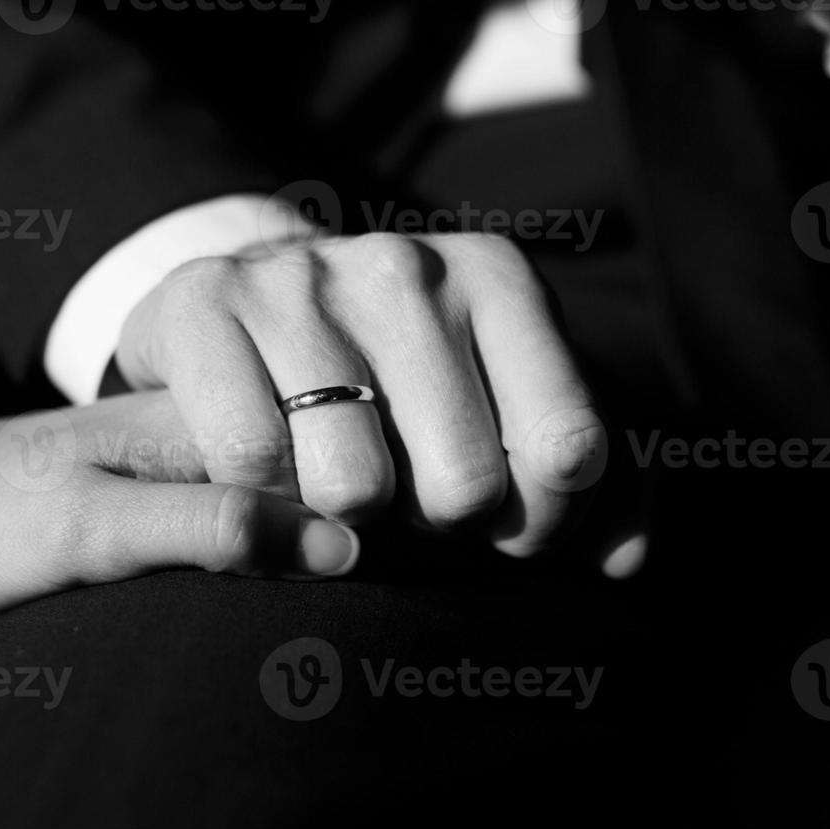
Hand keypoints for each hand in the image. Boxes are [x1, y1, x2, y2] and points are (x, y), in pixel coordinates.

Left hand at [0, 391, 360, 614]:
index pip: (335, 464)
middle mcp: (227, 424)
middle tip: (355, 625)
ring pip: (311, 503)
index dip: (372, 524)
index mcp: (212, 411)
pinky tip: (288, 600)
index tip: (383, 588)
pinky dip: (287, 562)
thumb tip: (344, 550)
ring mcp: (218, 456)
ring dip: (326, 557)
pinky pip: (275, 522)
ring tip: (332, 620)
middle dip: (362, 541)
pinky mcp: (202, 490)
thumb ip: (214, 530)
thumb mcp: (98, 531)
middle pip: (334, 482)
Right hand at [115, 232, 609, 558]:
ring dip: (349, 521)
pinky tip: (273, 468)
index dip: (541, 522)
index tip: (507, 525)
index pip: (570, 449)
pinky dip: (263, 497)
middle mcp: (408, 267)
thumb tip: (623, 561)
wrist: (248, 303)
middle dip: (440, 527)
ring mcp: (302, 280)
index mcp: (500, 280)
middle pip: (465, 485)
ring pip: (354, 485)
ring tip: (341, 481)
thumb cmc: (401, 378)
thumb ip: (598, 480)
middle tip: (411, 504)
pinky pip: (251, 463)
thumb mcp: (508, 405)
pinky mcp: (206, 303)